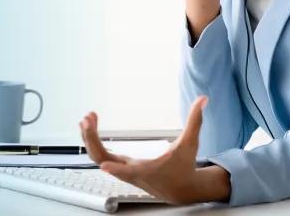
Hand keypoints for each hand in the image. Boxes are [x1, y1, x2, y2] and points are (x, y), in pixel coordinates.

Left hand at [78, 96, 230, 204]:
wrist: (180, 189)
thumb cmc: (184, 167)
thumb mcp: (191, 143)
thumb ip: (195, 120)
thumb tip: (203, 99)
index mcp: (147, 170)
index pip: (129, 172)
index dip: (117, 169)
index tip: (104, 165)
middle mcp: (131, 172)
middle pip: (103, 159)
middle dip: (92, 140)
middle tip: (88, 119)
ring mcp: (123, 170)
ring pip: (98, 157)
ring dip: (90, 139)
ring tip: (87, 118)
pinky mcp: (121, 167)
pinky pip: (101, 155)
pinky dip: (95, 141)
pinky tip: (91, 127)